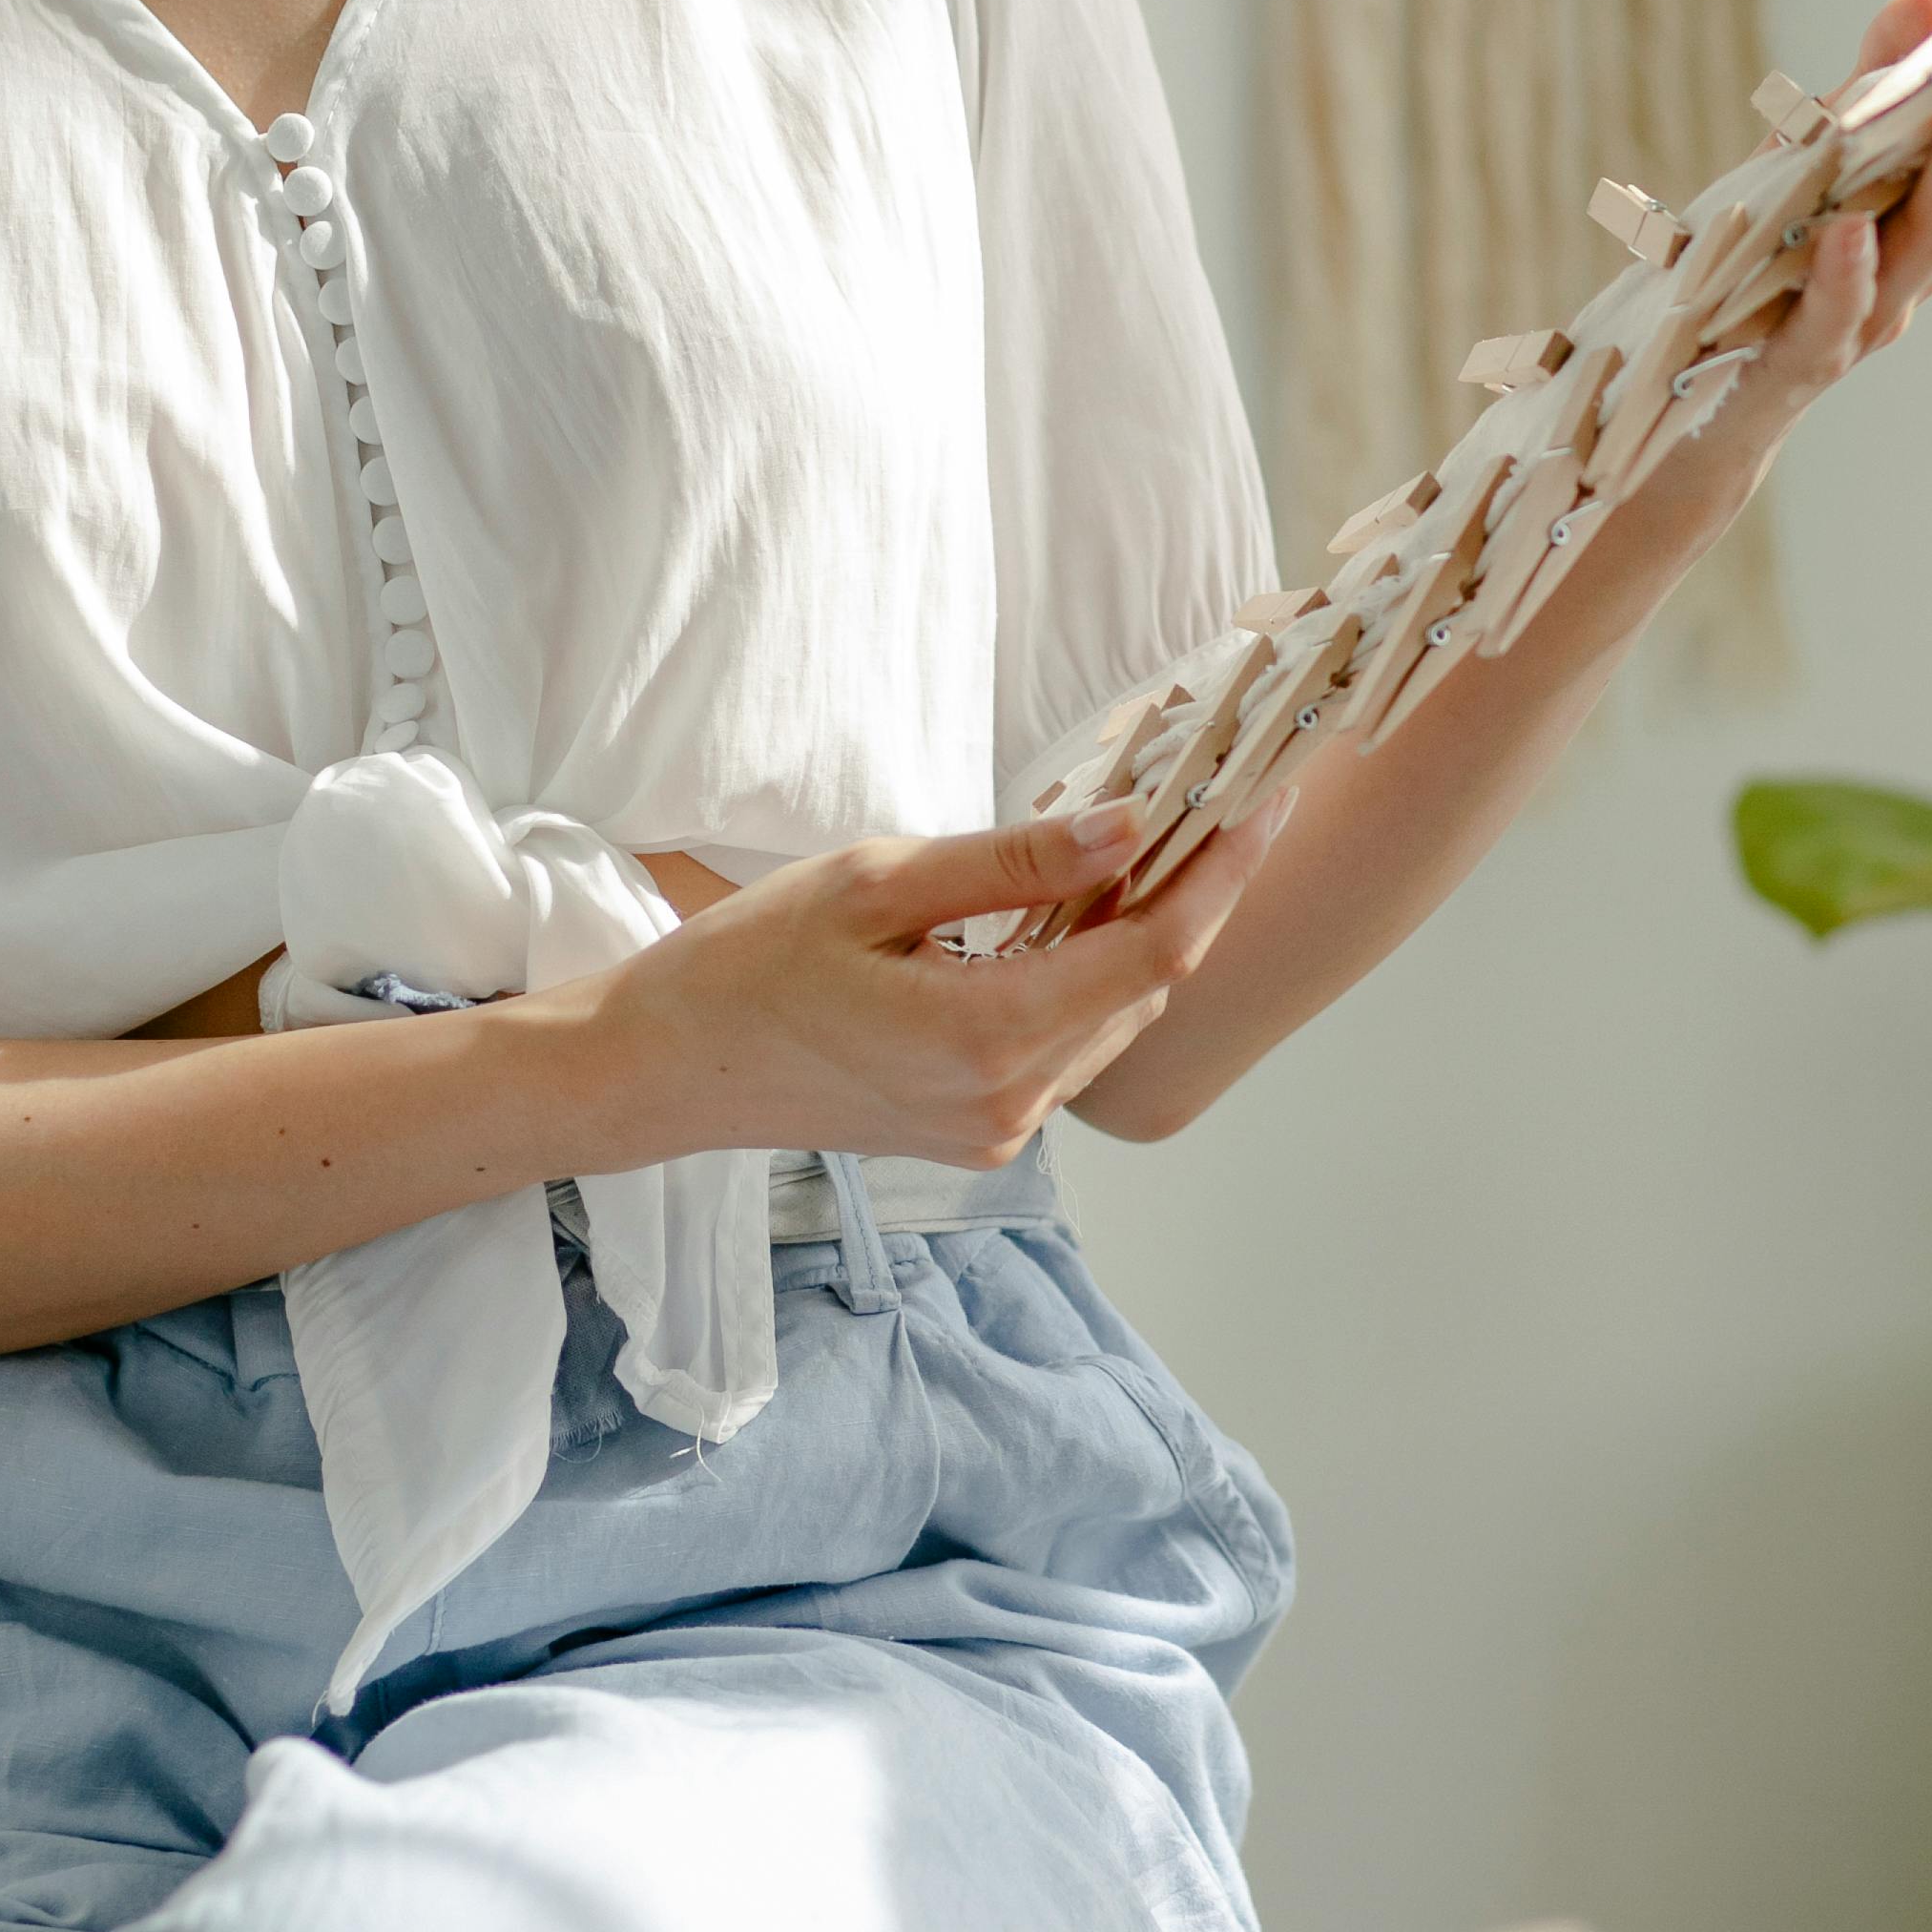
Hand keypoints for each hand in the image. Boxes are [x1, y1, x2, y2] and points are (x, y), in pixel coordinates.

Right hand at [576, 795, 1291, 1171]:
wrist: (667, 1071)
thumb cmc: (748, 966)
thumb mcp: (877, 882)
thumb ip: (1012, 862)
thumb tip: (1128, 828)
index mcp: (987, 1037)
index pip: (1155, 952)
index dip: (1222, 873)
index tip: (1265, 801)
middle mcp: (1010, 1100)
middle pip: (1148, 988)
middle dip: (1196, 891)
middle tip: (1224, 799)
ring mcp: (997, 1128)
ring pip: (1113, 1019)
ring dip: (1145, 934)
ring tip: (1166, 841)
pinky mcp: (980, 1131)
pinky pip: (1067, 1044)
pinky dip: (1090, 974)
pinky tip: (1084, 910)